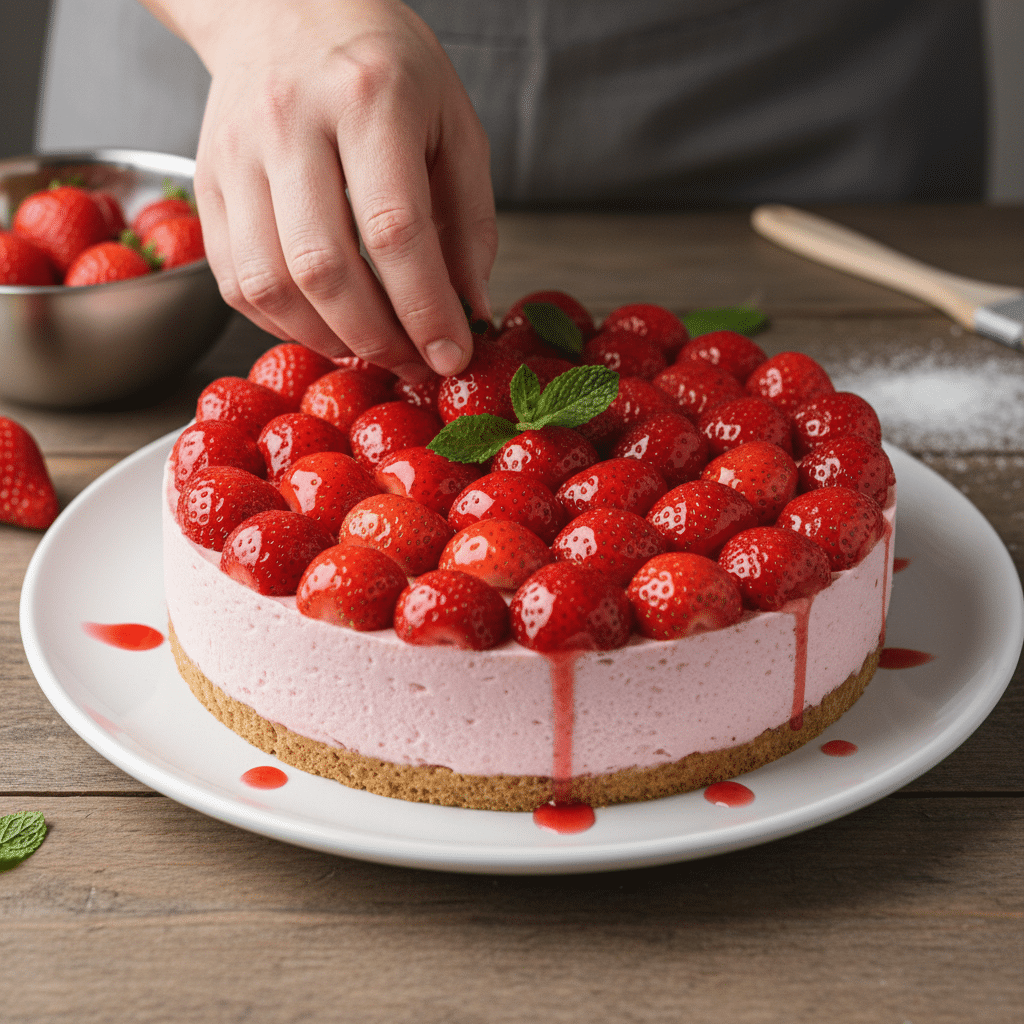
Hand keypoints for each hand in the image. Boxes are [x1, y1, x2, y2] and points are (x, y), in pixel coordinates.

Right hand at [144, 0, 496, 377]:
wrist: (284, 4)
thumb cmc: (383, 66)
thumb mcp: (453, 123)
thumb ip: (469, 220)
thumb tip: (469, 309)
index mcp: (368, 98)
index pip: (394, 230)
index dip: (425, 310)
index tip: (450, 356)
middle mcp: (290, 122)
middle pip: (323, 267)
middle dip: (375, 338)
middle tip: (411, 361)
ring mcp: (235, 153)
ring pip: (269, 284)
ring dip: (326, 339)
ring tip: (370, 347)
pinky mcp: (205, 182)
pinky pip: (235, 282)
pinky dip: (283, 323)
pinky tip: (323, 323)